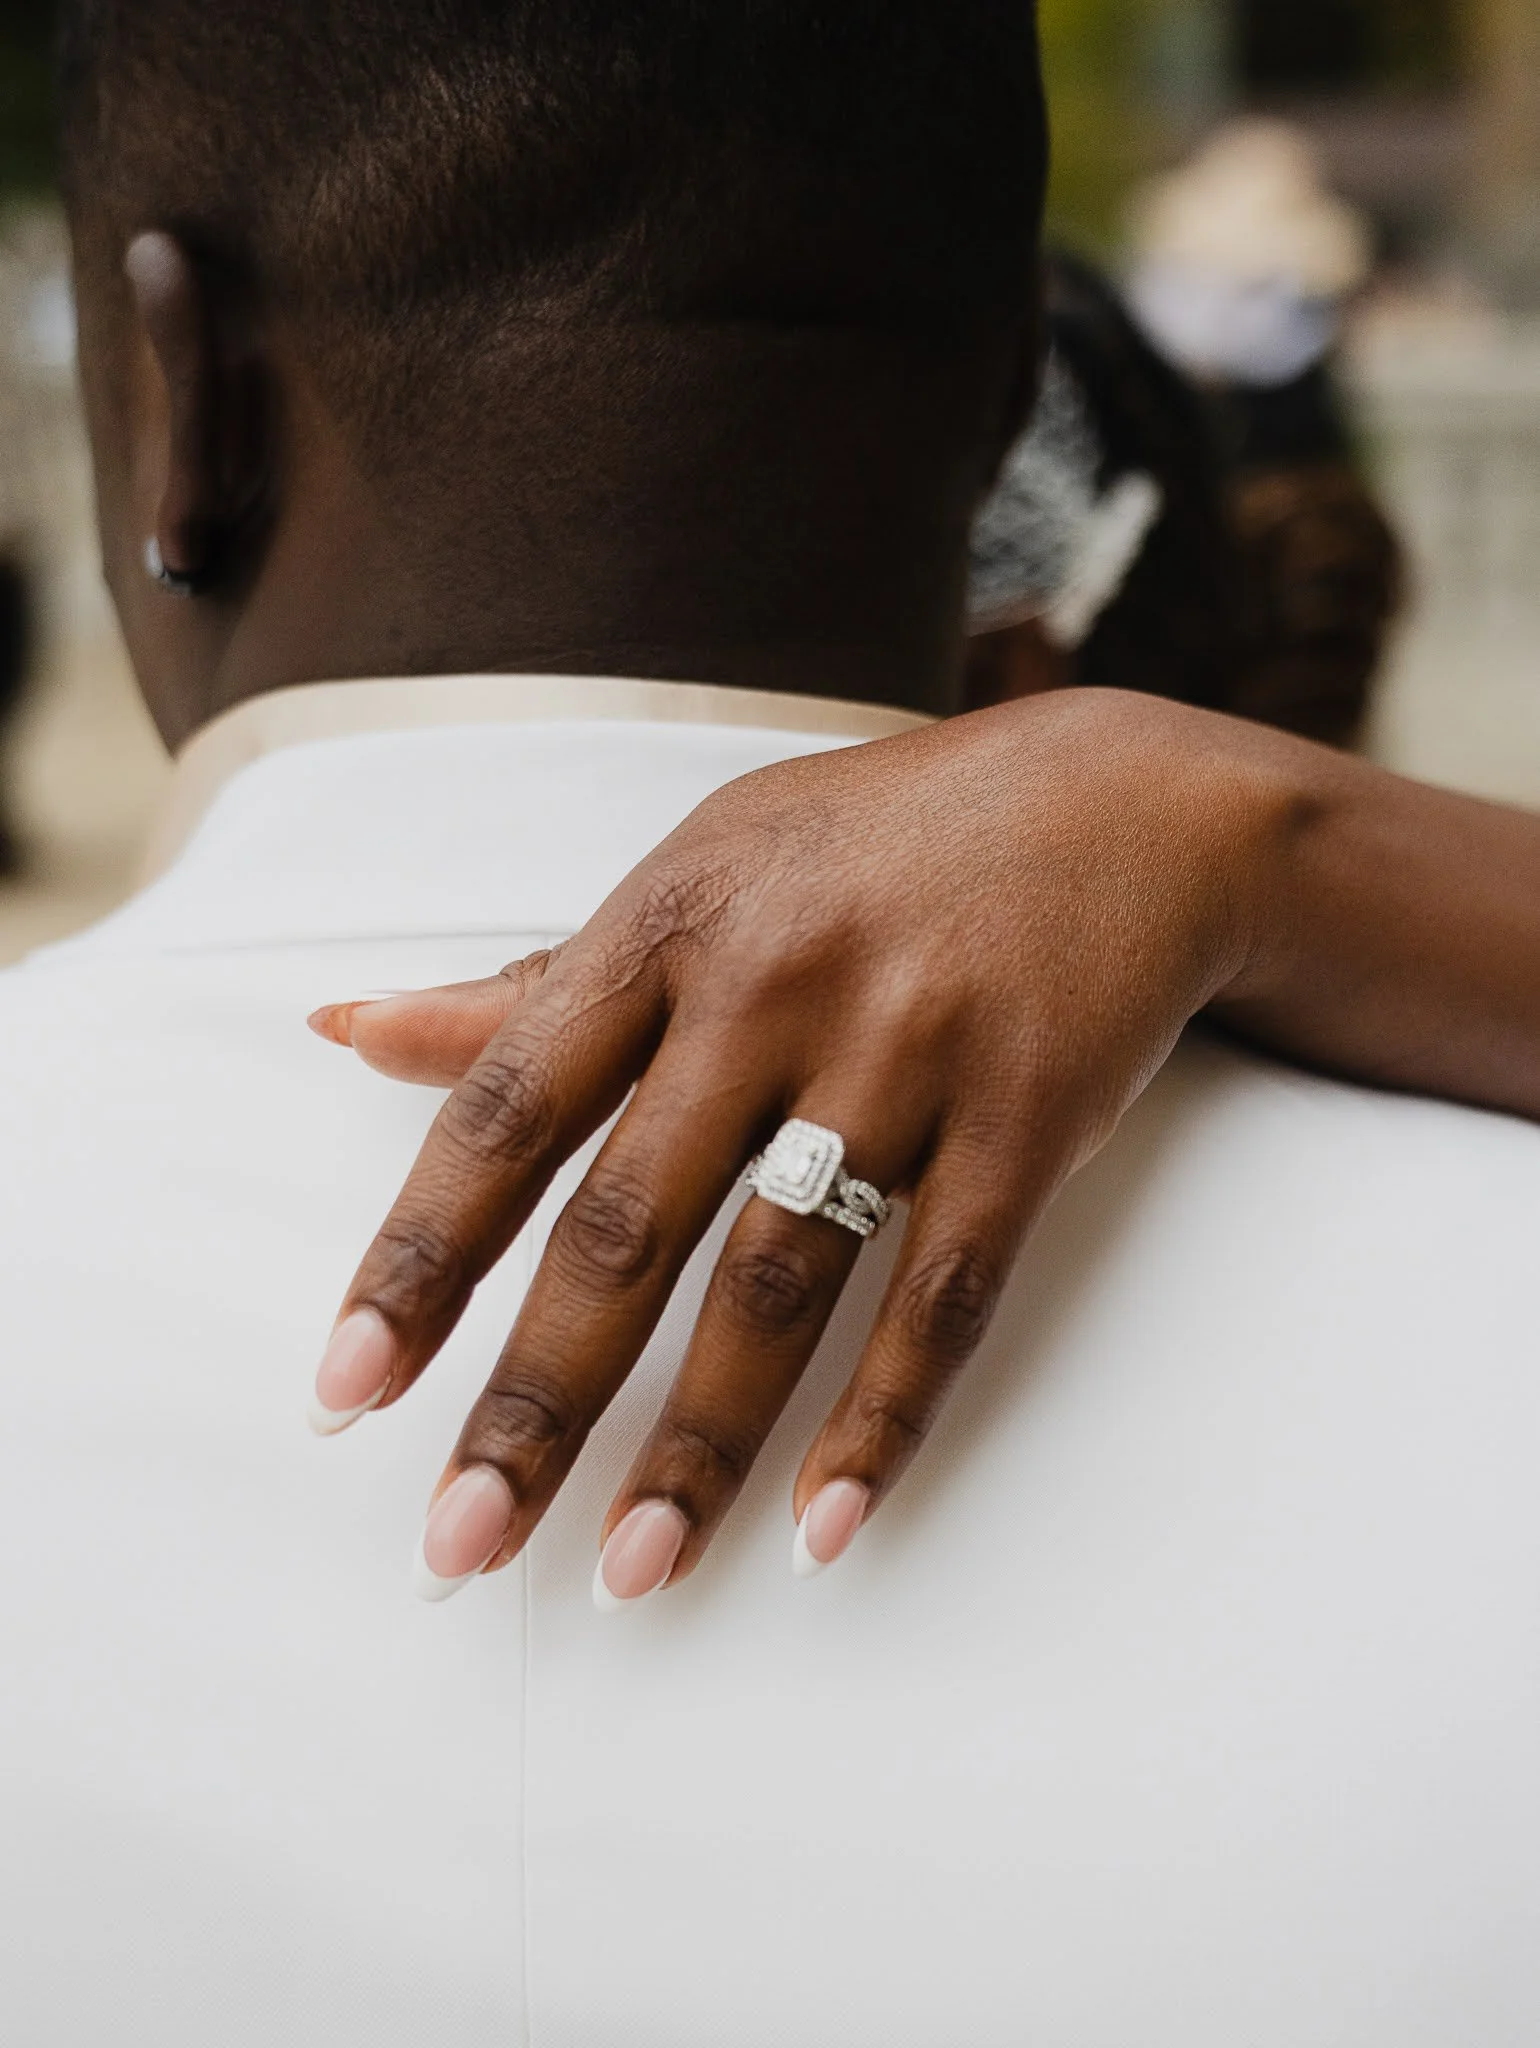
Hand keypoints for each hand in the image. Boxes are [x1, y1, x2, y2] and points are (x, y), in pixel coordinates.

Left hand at [309, 689, 1293, 1599]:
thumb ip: (536, 983)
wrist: (1121, 806)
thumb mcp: (700, 872)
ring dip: (699, 1444)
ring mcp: (908, 1054)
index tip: (348, 1391)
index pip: (510, 1111)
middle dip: (537, 1400)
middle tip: (465, 1541)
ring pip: (781, 1281)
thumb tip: (353, 1032)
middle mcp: (775, 988)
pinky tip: (825, 1524)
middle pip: (629, 1225)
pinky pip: (944, 1295)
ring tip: (632, 1568)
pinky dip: (884, 1418)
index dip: (421, 1258)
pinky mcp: (1025, 1120)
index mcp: (669, 923)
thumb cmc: (879, 843)